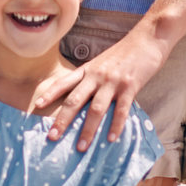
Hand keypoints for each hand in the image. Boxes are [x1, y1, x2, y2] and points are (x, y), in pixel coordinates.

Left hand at [33, 33, 166, 150]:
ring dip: (88, 130)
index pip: (64, 82)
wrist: (148, 38)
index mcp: (88, 70)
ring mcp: (113, 81)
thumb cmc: (125, 53)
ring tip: (81, 147)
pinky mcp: (130, 86)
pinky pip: (121, 110)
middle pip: (75, 100)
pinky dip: (116, 126)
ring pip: (96, 109)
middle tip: (52, 137)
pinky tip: (111, 139)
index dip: (50, 94)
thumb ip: (93, 78)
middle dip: (62, 120)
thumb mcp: (103, 62)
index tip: (37, 106)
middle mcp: (96, 76)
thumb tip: (84, 98)